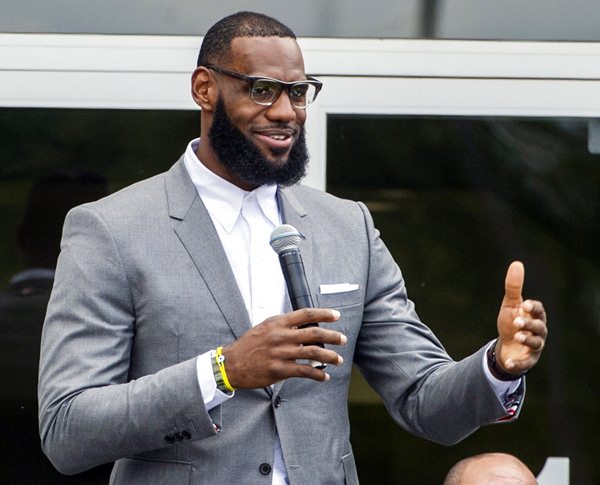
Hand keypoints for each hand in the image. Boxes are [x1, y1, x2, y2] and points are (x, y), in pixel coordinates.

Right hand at [222, 308, 345, 388]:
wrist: (232, 363)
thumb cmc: (249, 345)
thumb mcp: (265, 327)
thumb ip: (284, 325)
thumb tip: (304, 326)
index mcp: (278, 323)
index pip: (305, 314)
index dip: (323, 313)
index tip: (336, 315)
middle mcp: (281, 336)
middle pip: (314, 333)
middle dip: (332, 336)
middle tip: (343, 339)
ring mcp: (281, 353)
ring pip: (313, 353)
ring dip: (330, 356)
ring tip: (338, 359)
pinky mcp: (279, 370)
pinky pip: (304, 371)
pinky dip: (317, 374)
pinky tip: (324, 376)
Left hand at [496, 261, 547, 375]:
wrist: (507, 345)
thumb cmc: (512, 322)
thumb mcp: (510, 305)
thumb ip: (513, 287)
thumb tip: (517, 264)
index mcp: (535, 316)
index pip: (539, 310)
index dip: (534, 308)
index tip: (525, 304)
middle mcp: (538, 331)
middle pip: (540, 327)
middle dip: (529, 324)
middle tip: (517, 321)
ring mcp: (534, 346)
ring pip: (536, 343)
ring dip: (527, 339)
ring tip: (517, 335)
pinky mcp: (528, 360)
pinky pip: (525, 363)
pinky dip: (518, 363)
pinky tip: (509, 362)